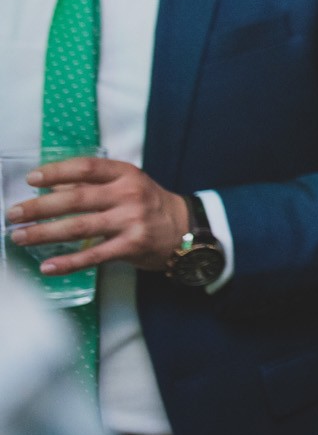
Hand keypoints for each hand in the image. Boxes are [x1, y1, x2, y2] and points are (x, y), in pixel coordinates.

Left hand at [5, 157, 190, 273]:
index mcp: (126, 175)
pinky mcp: (131, 246)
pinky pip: (94, 256)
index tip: (32, 179)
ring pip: (80, 227)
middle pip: (77, 199)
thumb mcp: (126, 185)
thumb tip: (51, 186)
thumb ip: (91, 184)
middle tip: (13, 214)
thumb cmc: (148, 204)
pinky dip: (69, 263)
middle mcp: (129, 195)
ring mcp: (131, 221)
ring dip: (45, 233)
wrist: (185, 229)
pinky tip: (48, 267)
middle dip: (40, 207)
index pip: (87, 167)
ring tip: (19, 237)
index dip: (57, 171)